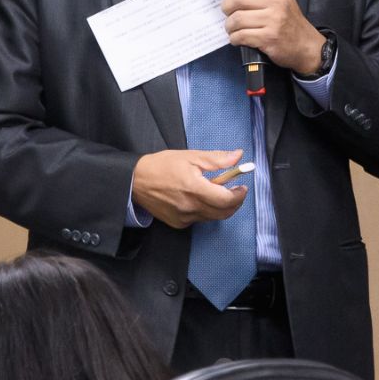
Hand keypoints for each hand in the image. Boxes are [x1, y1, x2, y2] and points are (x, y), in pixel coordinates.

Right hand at [132, 148, 247, 228]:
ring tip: (215, 191)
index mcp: (194, 188)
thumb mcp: (191, 156)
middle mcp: (190, 207)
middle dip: (234, 202)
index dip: (239, 195)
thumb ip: (217, 159)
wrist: (136, 181)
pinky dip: (206, 210)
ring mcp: (184, 218)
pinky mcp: (178, 223)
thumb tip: (239, 156)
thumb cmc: (162, 165)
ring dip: (220, 206)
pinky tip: (199, 198)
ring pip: (213, 217)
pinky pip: (200, 219)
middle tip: (235, 189)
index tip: (242, 186)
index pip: (226, 200)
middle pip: (223, 212)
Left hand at [222, 0, 325, 74]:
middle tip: (226, 14)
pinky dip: (235, 38)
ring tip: (232, 29)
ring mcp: (274, 20)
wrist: (306, 46)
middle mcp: (277, 2)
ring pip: (237, 19)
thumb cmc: (289, 23)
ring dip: (229, 26)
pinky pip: (241, 36)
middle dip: (226, 7)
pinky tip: (237, 39)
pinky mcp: (269, 38)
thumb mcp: (281, 1)